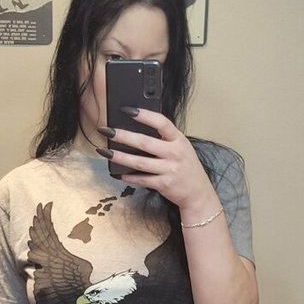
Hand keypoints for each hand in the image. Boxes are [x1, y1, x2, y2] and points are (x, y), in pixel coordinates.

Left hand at [97, 109, 216, 213]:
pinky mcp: (163, 184)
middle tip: (106, 131)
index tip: (127, 110)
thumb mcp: (182, 148)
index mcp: (179, 140)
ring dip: (119, 156)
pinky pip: (141, 179)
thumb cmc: (186, 168)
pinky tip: (117, 172)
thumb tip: (137, 130)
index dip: (144, 115)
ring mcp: (169, 170)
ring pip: (139, 162)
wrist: (198, 194)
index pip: (161, 123)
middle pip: (144, 142)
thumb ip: (165, 139)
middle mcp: (175, 153)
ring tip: (104, 151)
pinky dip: (128, 176)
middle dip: (123, 136)